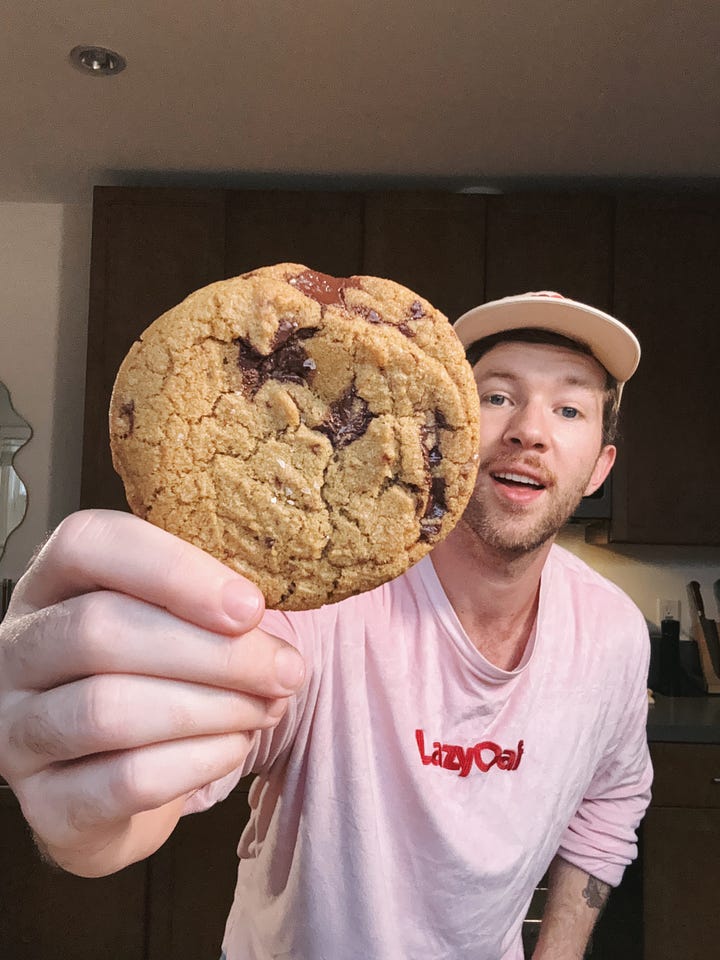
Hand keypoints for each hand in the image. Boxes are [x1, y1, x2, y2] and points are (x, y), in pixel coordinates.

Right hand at [0, 509, 304, 872]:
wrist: (125, 786)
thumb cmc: (161, 680)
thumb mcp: (180, 622)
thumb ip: (212, 603)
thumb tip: (258, 612)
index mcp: (52, 583)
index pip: (88, 544)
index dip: (173, 569)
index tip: (249, 606)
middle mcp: (19, 651)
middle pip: (100, 630)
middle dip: (213, 652)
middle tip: (284, 670)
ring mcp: (18, 732)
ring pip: (109, 709)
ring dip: (211, 708)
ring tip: (267, 708)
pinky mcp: (46, 804)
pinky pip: (125, 780)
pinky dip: (198, 761)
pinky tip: (235, 747)